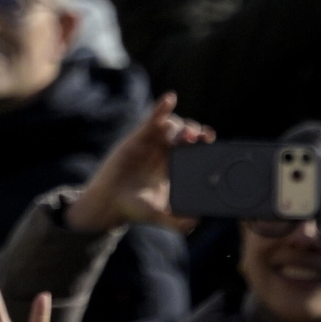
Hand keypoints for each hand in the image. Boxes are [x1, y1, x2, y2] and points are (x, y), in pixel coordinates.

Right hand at [64, 93, 211, 232]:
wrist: (108, 202)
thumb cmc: (134, 209)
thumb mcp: (158, 216)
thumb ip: (176, 222)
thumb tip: (195, 222)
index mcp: (176, 167)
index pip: (196, 149)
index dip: (205, 143)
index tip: (212, 142)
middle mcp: (166, 152)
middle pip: (187, 133)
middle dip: (196, 132)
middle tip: (200, 139)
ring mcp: (152, 142)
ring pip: (173, 125)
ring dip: (182, 126)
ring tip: (185, 136)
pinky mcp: (139, 136)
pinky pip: (153, 118)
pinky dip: (162, 107)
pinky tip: (169, 98)